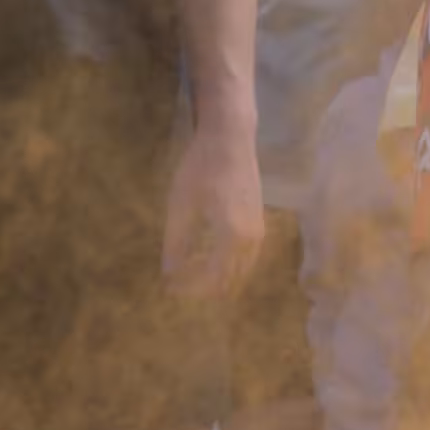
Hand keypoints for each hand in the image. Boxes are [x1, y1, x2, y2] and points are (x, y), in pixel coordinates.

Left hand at [160, 109, 263, 301]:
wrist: (230, 140)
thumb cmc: (201, 169)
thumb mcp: (181, 206)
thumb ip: (176, 243)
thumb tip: (169, 273)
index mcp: (231, 236)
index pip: (213, 276)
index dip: (191, 287)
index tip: (169, 289)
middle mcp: (251, 239)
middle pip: (231, 278)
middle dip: (205, 289)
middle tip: (179, 288)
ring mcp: (259, 232)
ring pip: (243, 270)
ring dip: (220, 279)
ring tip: (195, 281)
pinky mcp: (260, 223)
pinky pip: (248, 258)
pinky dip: (231, 267)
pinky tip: (214, 263)